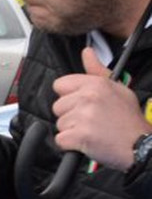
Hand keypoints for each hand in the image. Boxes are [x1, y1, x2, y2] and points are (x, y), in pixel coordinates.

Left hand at [51, 47, 150, 170]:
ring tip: (93, 131)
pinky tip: (89, 142)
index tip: (82, 104)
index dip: (69, 96)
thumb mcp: (119, 89)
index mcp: (95, 84)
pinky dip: (71, 145)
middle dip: (70, 116)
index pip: (60, 85)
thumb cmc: (129, 120)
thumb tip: (87, 52)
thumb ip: (98, 71)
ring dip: (72, 130)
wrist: (142, 145)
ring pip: (59, 124)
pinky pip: (61, 140)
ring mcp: (83, 116)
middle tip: (92, 121)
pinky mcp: (80, 135)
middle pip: (57, 106)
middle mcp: (88, 97)